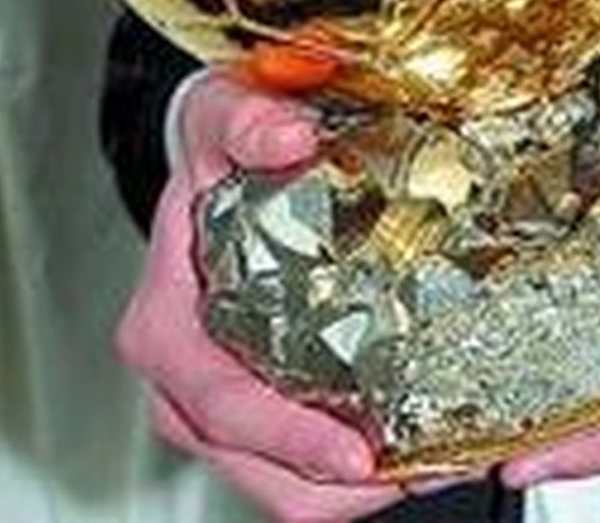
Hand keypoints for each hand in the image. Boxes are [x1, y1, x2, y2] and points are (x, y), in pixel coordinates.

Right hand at [115, 68, 420, 521]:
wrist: (216, 151)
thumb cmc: (216, 144)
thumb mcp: (224, 114)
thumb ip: (250, 119)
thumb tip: (291, 136)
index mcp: (164, 328)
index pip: (225, 405)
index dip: (292, 439)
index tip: (359, 455)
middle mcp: (184, 383)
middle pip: (256, 468)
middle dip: (340, 486)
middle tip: (425, 467)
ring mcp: (217, 403)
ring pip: (280, 483)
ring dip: (354, 490)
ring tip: (435, 461)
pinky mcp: (256, 407)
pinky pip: (297, 463)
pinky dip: (352, 470)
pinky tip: (413, 444)